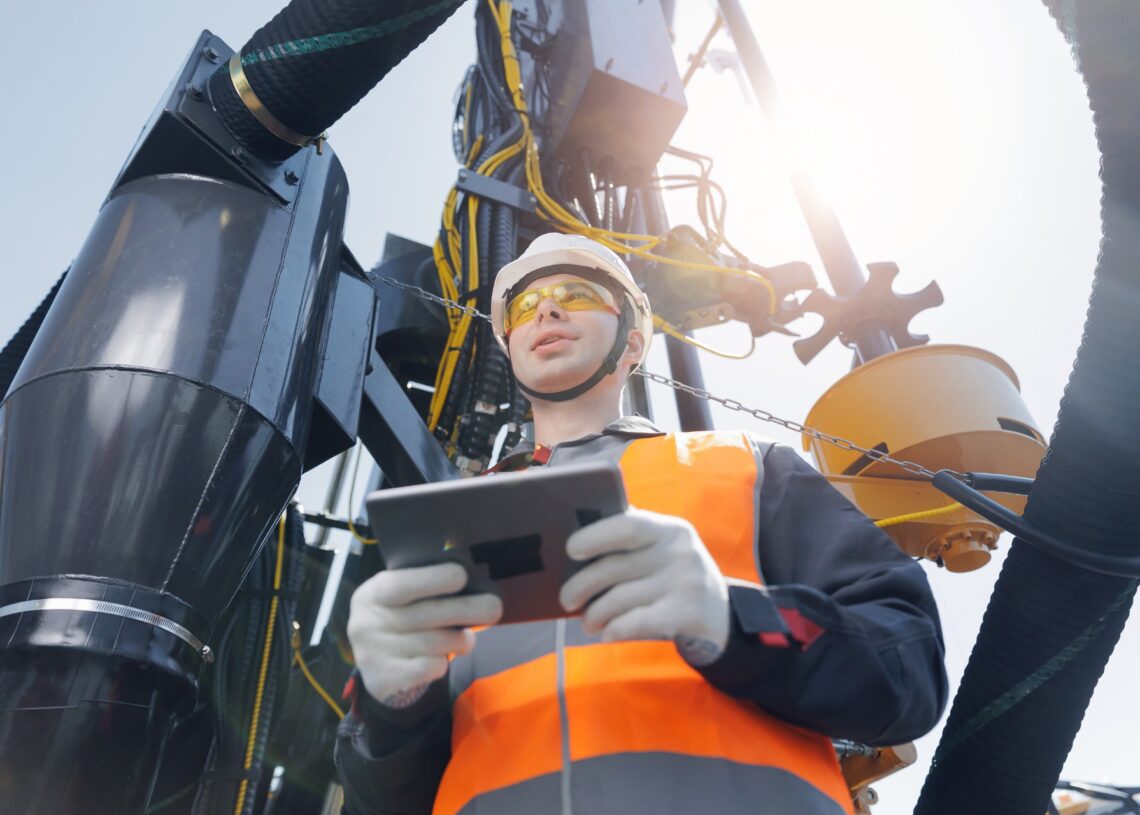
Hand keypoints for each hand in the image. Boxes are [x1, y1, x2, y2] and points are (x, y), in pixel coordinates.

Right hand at [347, 562, 502, 704]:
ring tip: (468, 639)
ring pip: (432, 644)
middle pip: (426, 615)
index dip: (433, 579)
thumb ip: (424, 588)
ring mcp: (372, 654)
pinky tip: (444, 658)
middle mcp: (366, 623)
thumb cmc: (398, 619)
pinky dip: (442, 663)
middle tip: (495, 607)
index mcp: (371, 594)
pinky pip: (427, 668)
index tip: (462, 576)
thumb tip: (471, 583)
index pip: (401, 585)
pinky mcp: (383, 680)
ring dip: (459, 640)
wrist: (375, 663)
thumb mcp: (400, 599)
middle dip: (466, 610)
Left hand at [558, 508, 729, 662]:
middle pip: (614, 566)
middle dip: (581, 585)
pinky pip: (634, 622)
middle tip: (566, 599)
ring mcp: (686, 583)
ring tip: (588, 622)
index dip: (594, 536)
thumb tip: (577, 543)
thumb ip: (632, 541)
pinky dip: (613, 629)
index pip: (628, 525)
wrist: (721, 616)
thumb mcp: (663, 550)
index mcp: (670, 529)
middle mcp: (680, 552)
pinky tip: (607, 632)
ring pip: (619, 598)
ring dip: (594, 614)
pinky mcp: (687, 614)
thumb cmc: (675, 578)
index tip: (571, 550)